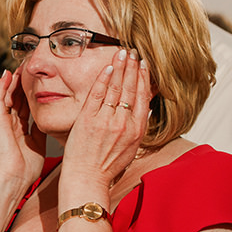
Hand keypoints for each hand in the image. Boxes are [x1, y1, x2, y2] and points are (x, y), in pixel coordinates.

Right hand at [0, 65, 46, 191]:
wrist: (14, 180)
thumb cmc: (25, 169)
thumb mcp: (39, 145)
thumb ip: (41, 131)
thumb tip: (50, 120)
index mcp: (21, 130)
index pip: (27, 106)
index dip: (32, 93)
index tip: (40, 80)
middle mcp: (11, 123)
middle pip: (17, 98)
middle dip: (23, 83)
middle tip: (30, 67)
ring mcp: (3, 122)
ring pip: (8, 95)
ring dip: (14, 80)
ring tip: (20, 65)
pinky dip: (1, 86)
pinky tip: (7, 74)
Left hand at [61, 48, 150, 189]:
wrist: (87, 179)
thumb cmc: (106, 167)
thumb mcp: (130, 148)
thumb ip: (135, 128)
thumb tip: (139, 109)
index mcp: (136, 131)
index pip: (143, 97)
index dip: (144, 78)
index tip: (144, 65)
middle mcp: (124, 123)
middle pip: (131, 88)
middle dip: (133, 67)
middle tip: (134, 52)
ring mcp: (106, 120)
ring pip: (116, 88)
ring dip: (120, 67)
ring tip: (122, 52)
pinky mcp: (88, 119)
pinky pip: (97, 94)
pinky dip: (103, 79)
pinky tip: (108, 67)